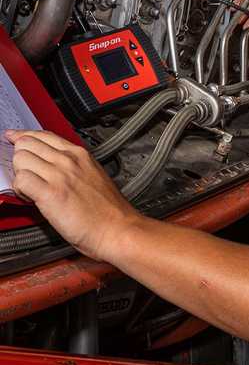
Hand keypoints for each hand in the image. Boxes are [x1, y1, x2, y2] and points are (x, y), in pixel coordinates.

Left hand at [5, 129, 137, 261]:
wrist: (117, 229)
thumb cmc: (108, 210)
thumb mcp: (93, 174)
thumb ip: (72, 166)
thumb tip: (50, 165)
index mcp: (79, 154)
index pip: (43, 134)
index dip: (23, 136)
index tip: (14, 137)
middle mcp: (68, 160)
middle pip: (27, 143)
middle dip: (20, 157)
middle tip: (24, 172)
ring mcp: (59, 175)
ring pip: (20, 158)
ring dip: (19, 173)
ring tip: (29, 189)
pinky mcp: (51, 193)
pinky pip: (21, 179)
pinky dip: (19, 188)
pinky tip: (29, 197)